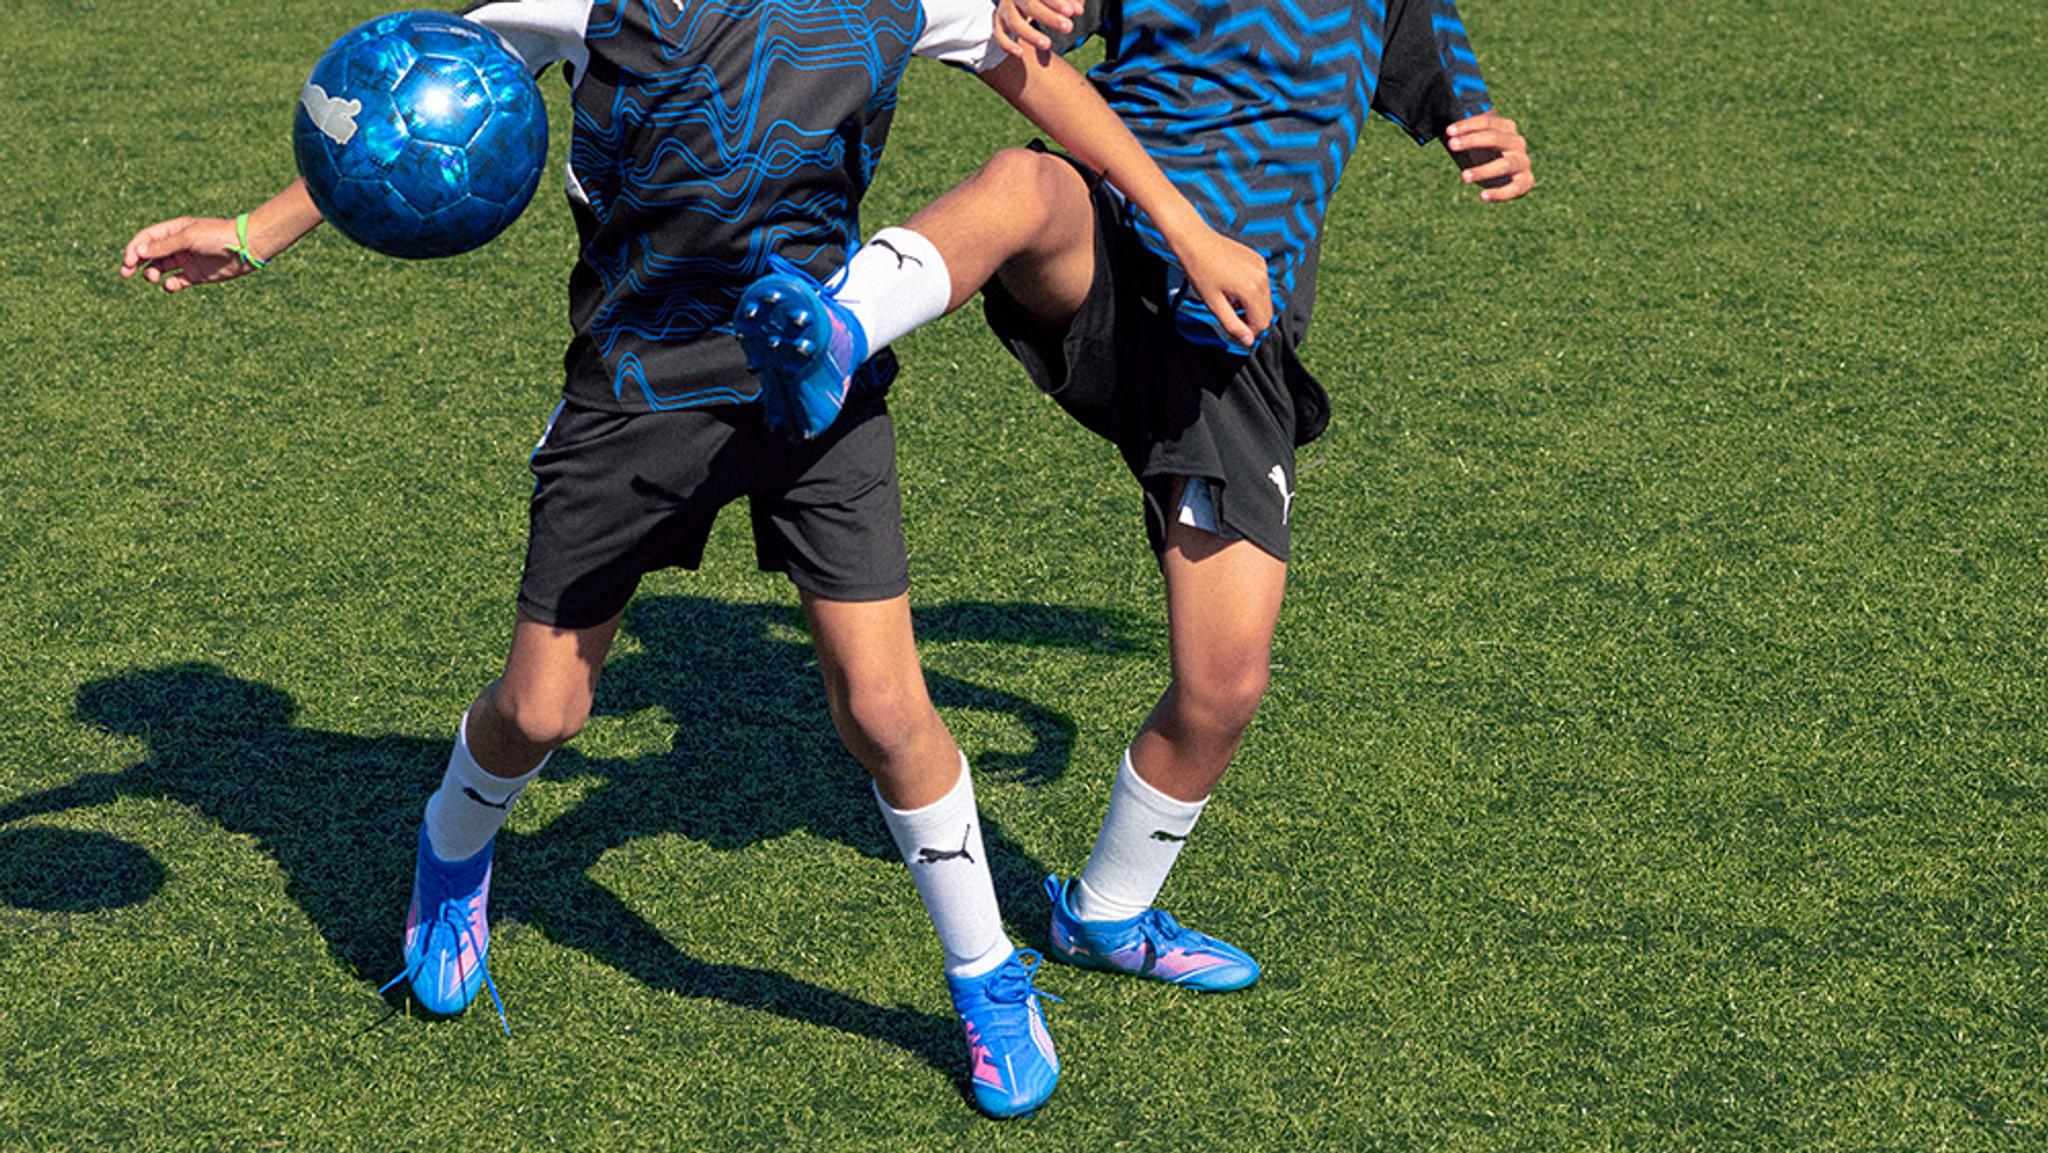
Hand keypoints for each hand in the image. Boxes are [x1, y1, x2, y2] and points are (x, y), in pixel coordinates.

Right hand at [119, 217, 255, 292]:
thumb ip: (164, 245)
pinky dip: (170, 285)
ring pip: (160, 268)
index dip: (134, 249)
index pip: (146, 239)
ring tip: (153, 277)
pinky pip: (177, 282)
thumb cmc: (218, 236)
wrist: (246, 248)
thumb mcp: (188, 238)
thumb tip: (138, 251)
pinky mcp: (196, 276)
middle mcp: (178, 245)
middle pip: (149, 254)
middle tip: (125, 273)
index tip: (128, 260)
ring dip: (151, 273)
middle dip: (135, 263)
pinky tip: (171, 285)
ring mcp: (187, 261)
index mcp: (174, 230)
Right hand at [994, 0, 1081, 54]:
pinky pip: (999, 34)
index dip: (1057, 2)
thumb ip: (1070, 0)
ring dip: (1031, 35)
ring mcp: (1005, 8)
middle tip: (1068, 28)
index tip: (1073, 12)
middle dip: (1049, 17)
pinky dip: (1007, 44)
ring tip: (1047, 45)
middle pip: (1030, 4)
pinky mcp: (998, 22)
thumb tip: (1078, 10)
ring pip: (1014, 22)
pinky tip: (1020, 53)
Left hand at [1176, 230, 1273, 347]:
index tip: (1235, 331)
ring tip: (1229, 302)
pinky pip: (1261, 284)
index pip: (1262, 322)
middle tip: (1231, 318)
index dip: (1250, 332)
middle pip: (1267, 312)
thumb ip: (1233, 325)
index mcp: (1252, 290)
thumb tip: (1248, 341)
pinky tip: (1232, 288)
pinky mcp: (1258, 260)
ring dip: (1251, 306)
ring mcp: (1261, 267)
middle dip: (1252, 320)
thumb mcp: (1214, 304)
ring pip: (1265, 298)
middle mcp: (1262, 277)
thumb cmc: (1200, 272)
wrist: (1195, 241)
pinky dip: (1251, 292)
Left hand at [1445, 111, 1533, 202]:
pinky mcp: (1526, 181)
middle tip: (1451, 145)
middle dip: (1471, 141)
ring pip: (1504, 165)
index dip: (1467, 126)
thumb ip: (1463, 132)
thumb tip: (1439, 125)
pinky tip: (1482, 196)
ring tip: (1464, 177)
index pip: (1488, 122)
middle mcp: (1517, 143)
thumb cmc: (1486, 153)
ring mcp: (1522, 162)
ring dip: (1483, 170)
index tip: (1448, 131)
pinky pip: (1514, 189)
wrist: (1510, 174)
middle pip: (1495, 138)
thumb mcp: (1476, 140)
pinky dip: (1499, 194)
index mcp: (1507, 128)